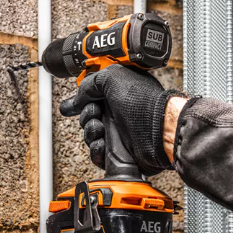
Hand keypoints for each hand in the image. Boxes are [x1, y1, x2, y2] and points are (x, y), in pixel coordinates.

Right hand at [60, 64, 184, 175]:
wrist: (159, 131)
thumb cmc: (144, 103)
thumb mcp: (113, 78)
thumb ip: (91, 83)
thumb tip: (79, 97)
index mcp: (116, 94)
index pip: (92, 96)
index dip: (81, 100)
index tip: (73, 105)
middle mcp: (117, 113)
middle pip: (87, 117)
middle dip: (86, 116)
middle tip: (95, 114)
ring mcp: (118, 133)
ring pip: (90, 135)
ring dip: (90, 132)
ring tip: (100, 129)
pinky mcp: (118, 152)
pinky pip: (97, 154)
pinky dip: (96, 150)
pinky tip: (102, 144)